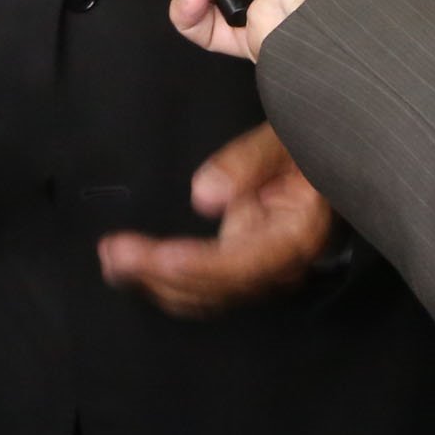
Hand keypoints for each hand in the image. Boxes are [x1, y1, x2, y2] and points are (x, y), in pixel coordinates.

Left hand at [95, 123, 331, 317]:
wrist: (322, 159)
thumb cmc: (303, 147)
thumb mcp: (283, 138)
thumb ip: (248, 162)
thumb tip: (203, 196)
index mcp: (300, 237)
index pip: (245, 265)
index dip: (200, 266)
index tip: (158, 256)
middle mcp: (282, 267)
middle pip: (217, 287)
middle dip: (161, 274)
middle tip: (113, 251)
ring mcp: (260, 273)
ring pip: (205, 295)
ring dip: (155, 283)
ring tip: (112, 260)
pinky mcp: (242, 270)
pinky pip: (202, 288)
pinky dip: (165, 283)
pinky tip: (132, 271)